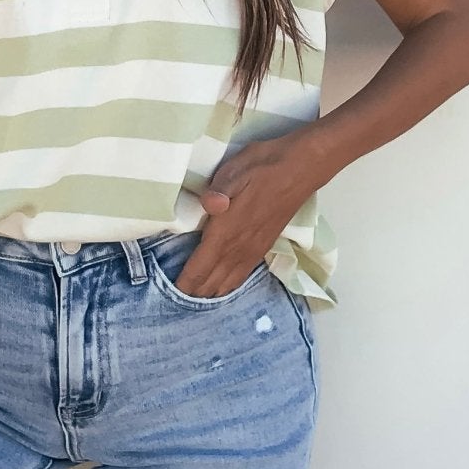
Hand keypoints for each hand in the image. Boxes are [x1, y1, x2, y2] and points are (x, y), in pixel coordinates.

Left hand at [175, 129, 320, 297]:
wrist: (300, 169)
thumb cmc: (262, 167)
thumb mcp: (236, 170)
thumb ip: (220, 191)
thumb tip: (210, 204)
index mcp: (226, 232)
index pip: (199, 269)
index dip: (183, 285)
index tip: (167, 295)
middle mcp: (238, 248)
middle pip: (211, 283)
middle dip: (193, 294)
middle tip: (174, 302)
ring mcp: (253, 250)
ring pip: (227, 283)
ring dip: (210, 293)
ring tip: (194, 300)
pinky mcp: (263, 246)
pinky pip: (242, 276)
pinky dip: (228, 286)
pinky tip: (223, 288)